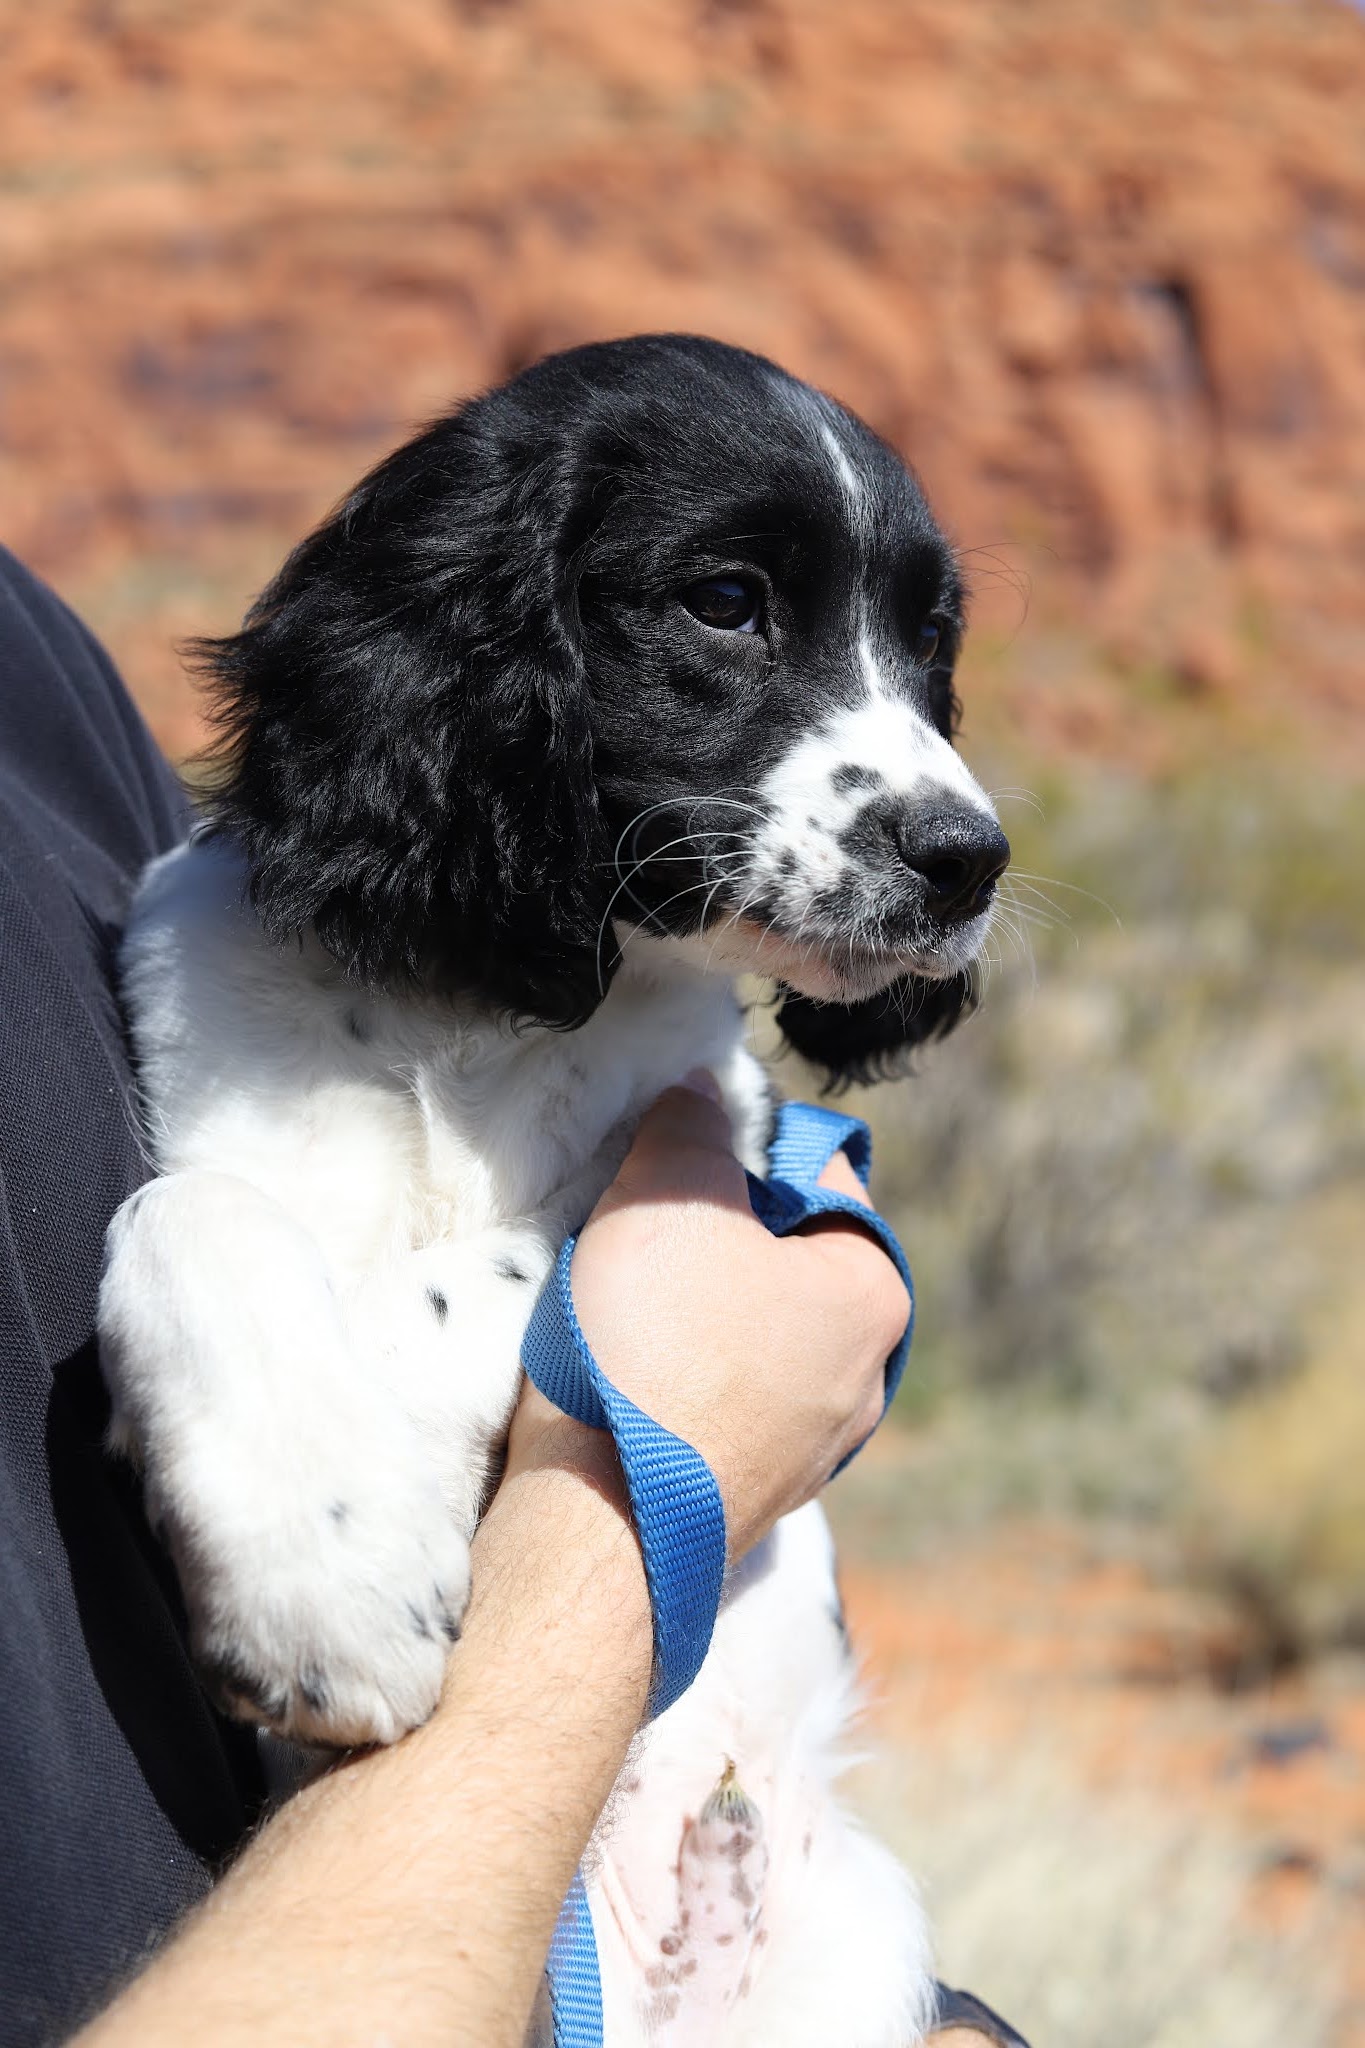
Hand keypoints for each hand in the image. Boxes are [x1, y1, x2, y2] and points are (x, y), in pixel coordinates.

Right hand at [506, 1076, 907, 1561]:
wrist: (603, 1525)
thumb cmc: (654, 1348)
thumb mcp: (668, 1195)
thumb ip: (691, 1126)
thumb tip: (703, 1093)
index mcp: (874, 1293)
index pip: (822, 1177)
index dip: (745, 1149)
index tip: (681, 1155)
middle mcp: (865, 1375)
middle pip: (786, 1257)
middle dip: (716, 1233)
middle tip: (643, 1226)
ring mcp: (812, 1447)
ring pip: (750, 1333)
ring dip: (690, 1307)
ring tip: (621, 1304)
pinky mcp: (753, 1493)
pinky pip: (719, 1401)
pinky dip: (676, 1376)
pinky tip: (623, 1373)